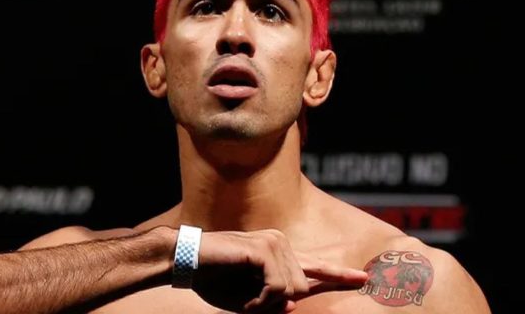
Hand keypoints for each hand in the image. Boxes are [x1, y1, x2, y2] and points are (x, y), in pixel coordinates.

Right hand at [192, 229, 366, 312]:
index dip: (339, 275)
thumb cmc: (214, 279)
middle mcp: (281, 244)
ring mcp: (274, 243)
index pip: (315, 267)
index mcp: (279, 254)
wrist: (187, 261)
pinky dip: (260, 302)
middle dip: (275, 306)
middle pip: (303, 288)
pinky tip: (244, 296)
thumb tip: (293, 305)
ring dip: (265, 304)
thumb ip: (273, 303)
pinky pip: (278, 288)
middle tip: (246, 302)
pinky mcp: (265, 248)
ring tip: (240, 294)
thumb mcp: (247, 300)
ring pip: (293, 290)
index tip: (363, 278)